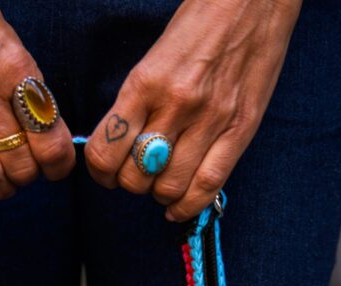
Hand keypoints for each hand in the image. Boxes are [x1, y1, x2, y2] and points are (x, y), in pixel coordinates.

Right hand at [0, 0, 74, 204]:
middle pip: (18, 163)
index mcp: (14, 69)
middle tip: (23, 173)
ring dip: (0, 188)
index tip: (55, 169)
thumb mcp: (9, 44)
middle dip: (27, 177)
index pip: (49, 140)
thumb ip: (26, 91)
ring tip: (1, 185)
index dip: (57, 166)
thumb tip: (45, 138)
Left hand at [84, 0, 302, 220]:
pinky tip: (177, 207)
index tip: (105, 172)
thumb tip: (120, 147)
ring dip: (158, 194)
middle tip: (136, 174)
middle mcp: (176, 105)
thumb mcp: (155, 56)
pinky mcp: (240, 130)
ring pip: (169, 187)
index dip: (100, 172)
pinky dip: (187, 206)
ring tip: (161, 182)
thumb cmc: (200, 22)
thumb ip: (138, 102)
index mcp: (146, 82)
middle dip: (129, 183)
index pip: (107, 151)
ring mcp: (211, 120)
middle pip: (136, 177)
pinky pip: (208, 186)